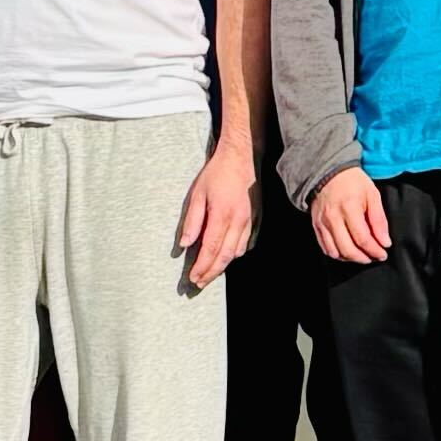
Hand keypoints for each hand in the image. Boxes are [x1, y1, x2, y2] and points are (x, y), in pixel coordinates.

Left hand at [176, 139, 259, 289]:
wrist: (242, 157)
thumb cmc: (217, 172)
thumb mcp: (197, 193)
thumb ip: (191, 220)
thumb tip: (184, 244)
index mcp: (222, 214)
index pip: (211, 249)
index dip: (202, 266)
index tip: (192, 278)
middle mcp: (239, 221)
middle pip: (225, 256)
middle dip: (211, 272)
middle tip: (199, 283)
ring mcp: (250, 220)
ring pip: (237, 251)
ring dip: (223, 264)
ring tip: (210, 271)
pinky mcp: (256, 217)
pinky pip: (247, 242)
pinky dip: (236, 252)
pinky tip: (227, 255)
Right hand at [311, 167, 388, 266]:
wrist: (329, 173)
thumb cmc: (353, 182)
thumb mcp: (372, 195)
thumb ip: (379, 220)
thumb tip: (384, 242)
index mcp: (349, 208)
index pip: (362, 239)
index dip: (374, 250)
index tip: (383, 253)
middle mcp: (333, 218)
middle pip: (348, 249)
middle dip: (364, 258)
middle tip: (373, 257)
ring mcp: (322, 223)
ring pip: (335, 252)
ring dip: (350, 258)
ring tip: (361, 255)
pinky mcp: (316, 226)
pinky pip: (325, 248)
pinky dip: (337, 254)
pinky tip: (347, 251)